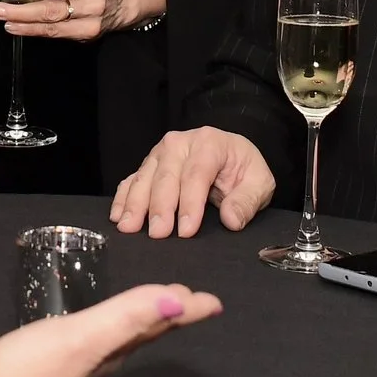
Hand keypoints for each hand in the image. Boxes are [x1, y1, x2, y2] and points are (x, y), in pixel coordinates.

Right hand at [0, 282, 222, 376]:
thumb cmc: (29, 371)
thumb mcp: (83, 338)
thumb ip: (128, 317)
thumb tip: (180, 303)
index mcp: (113, 351)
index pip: (158, 324)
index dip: (185, 310)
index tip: (212, 301)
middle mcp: (100, 361)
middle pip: (143, 333)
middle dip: (167, 315)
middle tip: (188, 300)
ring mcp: (72, 366)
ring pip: (118, 339)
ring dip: (138, 322)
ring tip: (151, 310)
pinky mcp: (45, 365)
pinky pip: (88, 341)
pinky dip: (102, 329)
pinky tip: (89, 330)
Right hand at [110, 127, 276, 238]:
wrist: (231, 155)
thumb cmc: (242, 170)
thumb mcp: (259, 183)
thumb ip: (247, 201)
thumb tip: (231, 220)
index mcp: (210, 143)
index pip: (197, 173)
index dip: (190, 202)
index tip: (186, 230)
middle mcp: (181, 143)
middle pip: (167, 175)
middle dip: (161, 206)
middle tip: (158, 234)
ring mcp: (161, 153)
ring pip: (145, 177)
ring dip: (135, 204)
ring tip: (129, 227)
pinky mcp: (149, 164)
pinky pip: (132, 180)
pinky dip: (123, 198)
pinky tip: (117, 215)